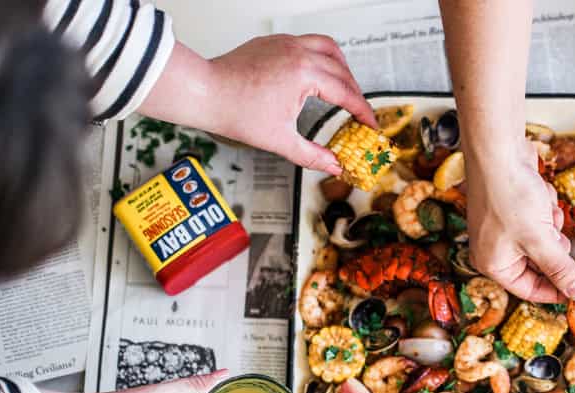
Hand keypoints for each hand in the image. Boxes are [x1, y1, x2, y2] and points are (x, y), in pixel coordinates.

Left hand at [141, 36, 375, 172]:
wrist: (203, 91)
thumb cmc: (235, 112)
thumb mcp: (280, 141)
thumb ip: (313, 156)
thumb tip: (335, 168)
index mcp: (304, 74)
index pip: (346, 93)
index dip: (363, 112)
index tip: (371, 126)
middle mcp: (298, 52)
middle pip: (342, 69)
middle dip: (355, 91)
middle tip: (359, 113)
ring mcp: (285, 43)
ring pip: (328, 47)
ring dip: (342, 67)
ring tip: (345, 87)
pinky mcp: (273, 41)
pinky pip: (307, 42)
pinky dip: (321, 57)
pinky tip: (317, 75)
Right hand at [465, 142, 574, 302]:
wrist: (498, 150)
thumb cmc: (509, 195)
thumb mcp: (540, 239)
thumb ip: (561, 269)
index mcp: (493, 265)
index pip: (531, 290)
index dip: (558, 289)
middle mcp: (495, 249)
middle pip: (539, 264)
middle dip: (554, 246)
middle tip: (556, 233)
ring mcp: (504, 228)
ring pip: (544, 240)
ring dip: (552, 225)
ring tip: (544, 209)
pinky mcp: (513, 208)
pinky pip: (541, 219)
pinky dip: (546, 208)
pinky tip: (539, 195)